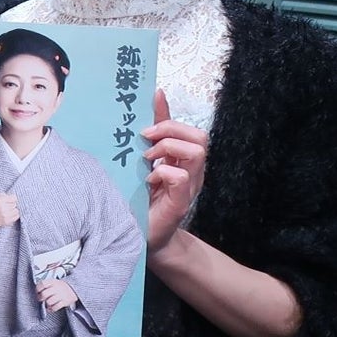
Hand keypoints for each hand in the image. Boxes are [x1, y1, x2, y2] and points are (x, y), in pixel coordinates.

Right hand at [0, 192, 20, 228]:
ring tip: (7, 210)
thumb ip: (3, 195)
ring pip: (16, 211)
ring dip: (13, 210)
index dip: (11, 198)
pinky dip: (14, 215)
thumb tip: (13, 197)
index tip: (9, 200)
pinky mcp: (6, 221)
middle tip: (6, 206)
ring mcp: (5, 215)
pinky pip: (16, 217)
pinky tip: (8, 214)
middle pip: (15, 204)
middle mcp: (2, 207)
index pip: (14, 198)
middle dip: (11, 204)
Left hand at [35, 279, 78, 311]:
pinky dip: (51, 309)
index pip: (42, 284)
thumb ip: (45, 286)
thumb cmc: (60, 286)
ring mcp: (61, 295)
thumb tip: (37, 292)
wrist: (73, 288)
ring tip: (47, 303)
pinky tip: (50, 308)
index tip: (37, 292)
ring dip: (46, 303)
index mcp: (52, 282)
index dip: (38, 289)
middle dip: (40, 298)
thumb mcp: (53, 282)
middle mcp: (56, 288)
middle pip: (44, 294)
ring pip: (49, 301)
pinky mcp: (65, 302)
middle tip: (40, 299)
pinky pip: (55, 307)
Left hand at [142, 89, 206, 254]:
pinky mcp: (180, 202)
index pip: (184, 128)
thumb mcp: (138, 166)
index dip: (168, 112)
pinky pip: (182, 177)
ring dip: (169, 148)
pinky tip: (149, 180)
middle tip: (145, 139)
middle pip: (199, 136)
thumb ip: (144, 141)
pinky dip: (165, 172)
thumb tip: (139, 113)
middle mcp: (189, 171)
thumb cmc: (139, 201)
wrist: (141, 237)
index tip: (150, 100)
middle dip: (170, 129)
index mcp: (179, 160)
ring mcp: (188, 186)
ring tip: (148, 160)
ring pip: (197, 152)